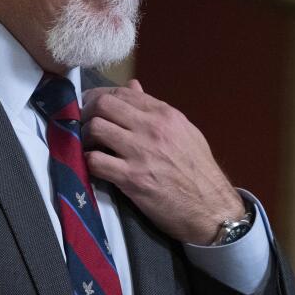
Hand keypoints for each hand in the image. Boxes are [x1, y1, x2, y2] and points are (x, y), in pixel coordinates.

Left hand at [81, 80, 243, 244]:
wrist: (212, 208)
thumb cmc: (198, 170)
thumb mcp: (183, 131)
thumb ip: (155, 109)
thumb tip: (133, 87)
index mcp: (164, 114)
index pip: (122, 92)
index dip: (98, 96)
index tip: (89, 106)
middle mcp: (152, 128)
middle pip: (103, 104)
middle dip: (86, 112)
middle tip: (82, 125)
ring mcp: (141, 152)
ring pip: (95, 128)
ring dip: (84, 136)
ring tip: (88, 146)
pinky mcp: (132, 178)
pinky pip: (95, 161)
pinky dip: (87, 161)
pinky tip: (92, 165)